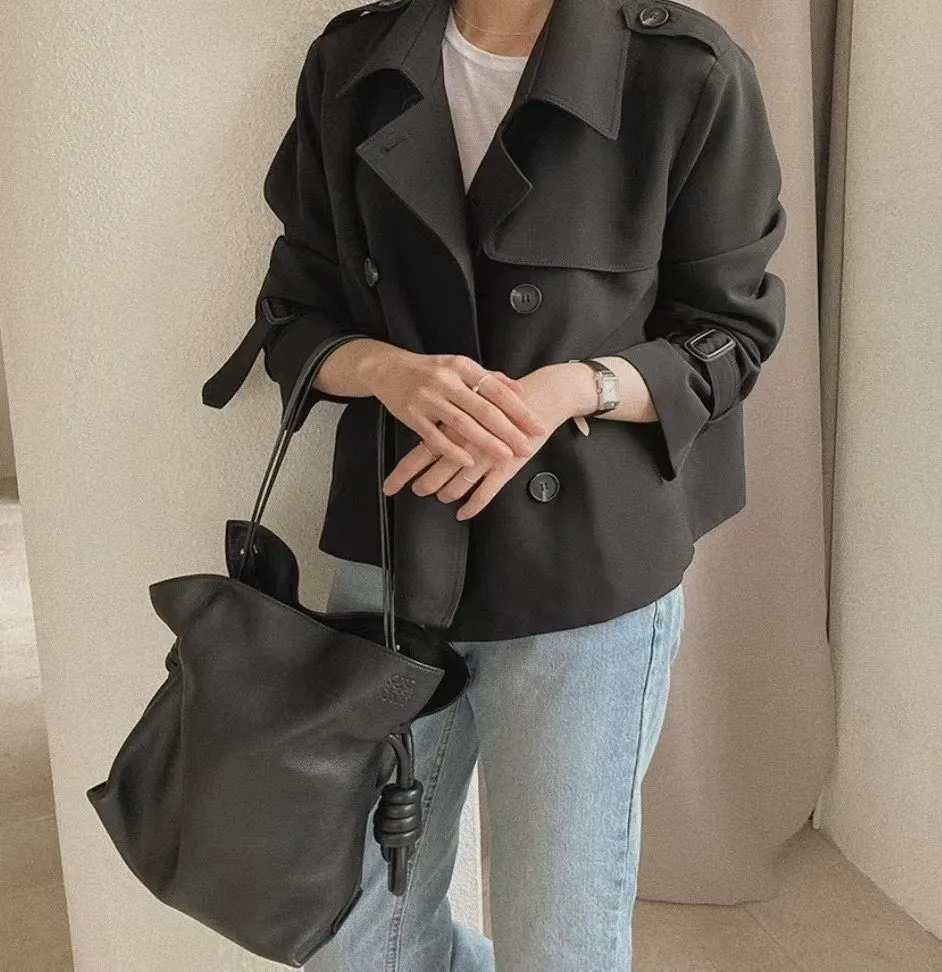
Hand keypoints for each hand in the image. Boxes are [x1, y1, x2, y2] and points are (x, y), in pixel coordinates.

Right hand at [362, 346, 548, 465]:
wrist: (388, 368)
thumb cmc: (430, 370)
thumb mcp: (460, 366)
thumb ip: (490, 378)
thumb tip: (520, 390)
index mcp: (462, 366)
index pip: (497, 390)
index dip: (519, 410)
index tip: (536, 426)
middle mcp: (446, 380)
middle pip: (483, 409)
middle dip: (508, 431)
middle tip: (527, 447)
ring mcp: (427, 397)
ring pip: (462, 424)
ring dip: (486, 442)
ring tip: (505, 456)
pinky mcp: (411, 414)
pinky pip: (435, 437)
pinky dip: (453, 451)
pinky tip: (469, 463)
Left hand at [382, 358, 657, 518]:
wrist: (542, 396)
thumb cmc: (505, 399)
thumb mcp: (474, 403)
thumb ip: (453, 417)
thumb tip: (430, 434)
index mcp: (455, 422)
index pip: (422, 450)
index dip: (403, 472)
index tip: (387, 488)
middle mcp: (466, 438)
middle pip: (436, 469)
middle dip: (423, 485)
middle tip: (416, 492)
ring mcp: (487, 453)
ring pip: (458, 482)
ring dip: (446, 493)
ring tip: (441, 497)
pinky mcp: (507, 465)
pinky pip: (485, 492)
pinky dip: (472, 505)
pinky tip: (463, 514)